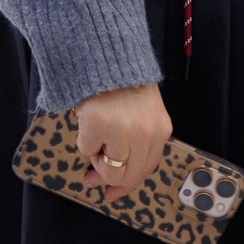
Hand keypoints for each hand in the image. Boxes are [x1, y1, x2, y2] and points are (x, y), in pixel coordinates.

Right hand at [75, 83, 171, 204]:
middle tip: (92, 173)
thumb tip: (113, 185)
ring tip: (95, 132)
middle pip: (127, 176)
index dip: (127, 184)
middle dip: (108, 175)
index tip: (112, 193)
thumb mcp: (143, 111)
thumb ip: (136, 143)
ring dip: (97, 155)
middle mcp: (145, 133)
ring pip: (108, 169)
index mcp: (160, 129)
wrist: (105, 50)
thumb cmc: (122, 80)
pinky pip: (86, 149)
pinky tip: (87, 120)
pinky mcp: (98, 124)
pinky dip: (83, 138)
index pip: (147, 169)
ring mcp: (122, 130)